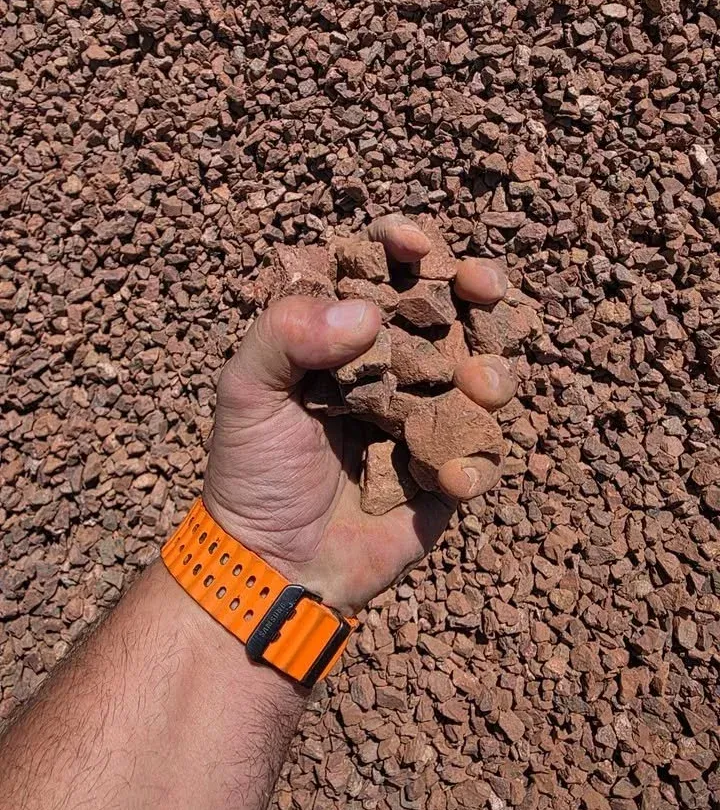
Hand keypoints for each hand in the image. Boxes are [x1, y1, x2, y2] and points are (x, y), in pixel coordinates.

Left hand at [203, 215, 515, 615]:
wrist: (273, 564)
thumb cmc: (253, 470)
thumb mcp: (246, 391)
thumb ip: (286, 334)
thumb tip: (367, 313)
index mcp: (344, 337)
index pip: (382, 272)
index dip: (404, 245)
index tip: (411, 244)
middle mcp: (393, 366)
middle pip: (451, 309)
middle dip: (477, 287)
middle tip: (483, 285)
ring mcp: (426, 417)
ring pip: (484, 373)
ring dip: (491, 372)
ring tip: (479, 386)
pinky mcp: (446, 471)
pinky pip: (483, 456)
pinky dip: (474, 463)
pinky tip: (449, 480)